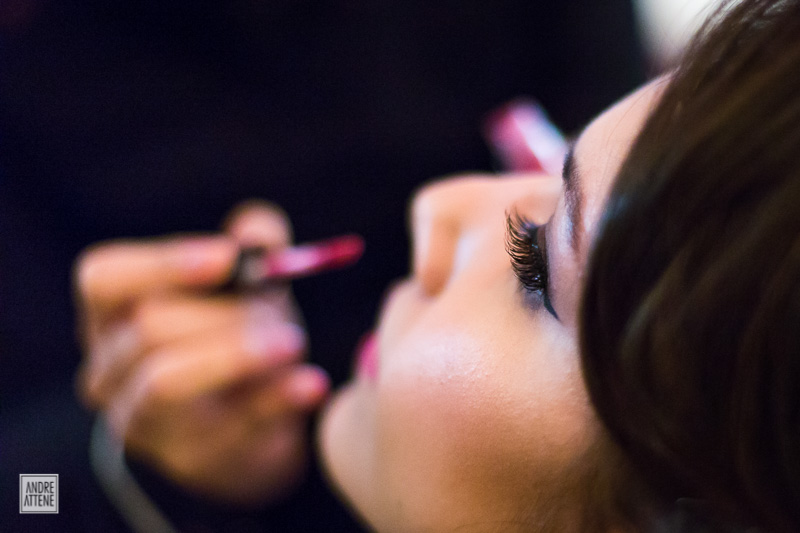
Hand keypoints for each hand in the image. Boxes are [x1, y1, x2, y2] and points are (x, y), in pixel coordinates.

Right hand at [74, 202, 329, 504]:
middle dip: (226, 313)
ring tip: (293, 342)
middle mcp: (110, 370)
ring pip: (168, 380)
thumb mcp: (245, 290)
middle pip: (149, 326)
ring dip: (238, 354)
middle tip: (279, 312)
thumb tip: (259, 233)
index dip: (162, 262)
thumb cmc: (233, 339)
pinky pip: (229, 424)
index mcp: (112, 316)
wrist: (249, 425)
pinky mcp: (190, 458)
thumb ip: (256, 252)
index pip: (104, 278)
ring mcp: (143, 422)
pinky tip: (312, 382)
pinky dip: (277, 398)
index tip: (227, 257)